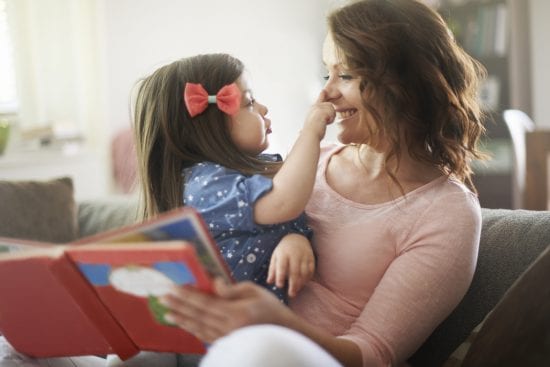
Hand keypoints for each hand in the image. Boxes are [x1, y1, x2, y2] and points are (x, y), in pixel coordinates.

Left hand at [160, 279, 291, 342]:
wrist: (284, 332)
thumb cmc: (270, 308)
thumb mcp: (254, 291)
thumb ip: (231, 288)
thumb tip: (212, 283)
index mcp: (236, 313)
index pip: (205, 304)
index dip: (187, 296)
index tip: (173, 289)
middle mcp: (229, 328)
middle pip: (198, 316)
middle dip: (178, 306)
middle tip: (162, 298)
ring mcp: (227, 338)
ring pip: (199, 328)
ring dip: (182, 320)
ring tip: (167, 312)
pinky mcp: (227, 342)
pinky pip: (205, 336)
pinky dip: (193, 329)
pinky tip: (185, 324)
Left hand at [267, 233, 314, 297]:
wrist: (296, 237)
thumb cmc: (283, 250)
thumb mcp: (275, 257)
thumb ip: (272, 269)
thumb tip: (269, 282)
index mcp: (283, 254)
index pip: (282, 266)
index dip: (281, 276)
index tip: (279, 286)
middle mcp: (295, 255)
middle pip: (295, 271)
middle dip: (293, 284)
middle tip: (291, 294)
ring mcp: (304, 256)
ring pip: (304, 272)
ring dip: (301, 283)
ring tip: (296, 291)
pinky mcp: (311, 258)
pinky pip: (311, 270)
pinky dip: (307, 278)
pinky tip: (303, 284)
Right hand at [303, 90, 335, 140]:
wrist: (310, 134)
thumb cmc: (310, 133)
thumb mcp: (312, 125)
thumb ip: (313, 121)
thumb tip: (300, 131)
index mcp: (312, 109)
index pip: (319, 100)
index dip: (322, 95)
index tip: (323, 91)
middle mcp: (315, 106)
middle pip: (330, 105)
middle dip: (330, 114)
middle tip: (324, 122)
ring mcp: (318, 107)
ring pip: (332, 109)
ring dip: (331, 117)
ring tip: (323, 123)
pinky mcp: (322, 109)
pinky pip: (333, 113)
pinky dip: (331, 119)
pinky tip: (324, 123)